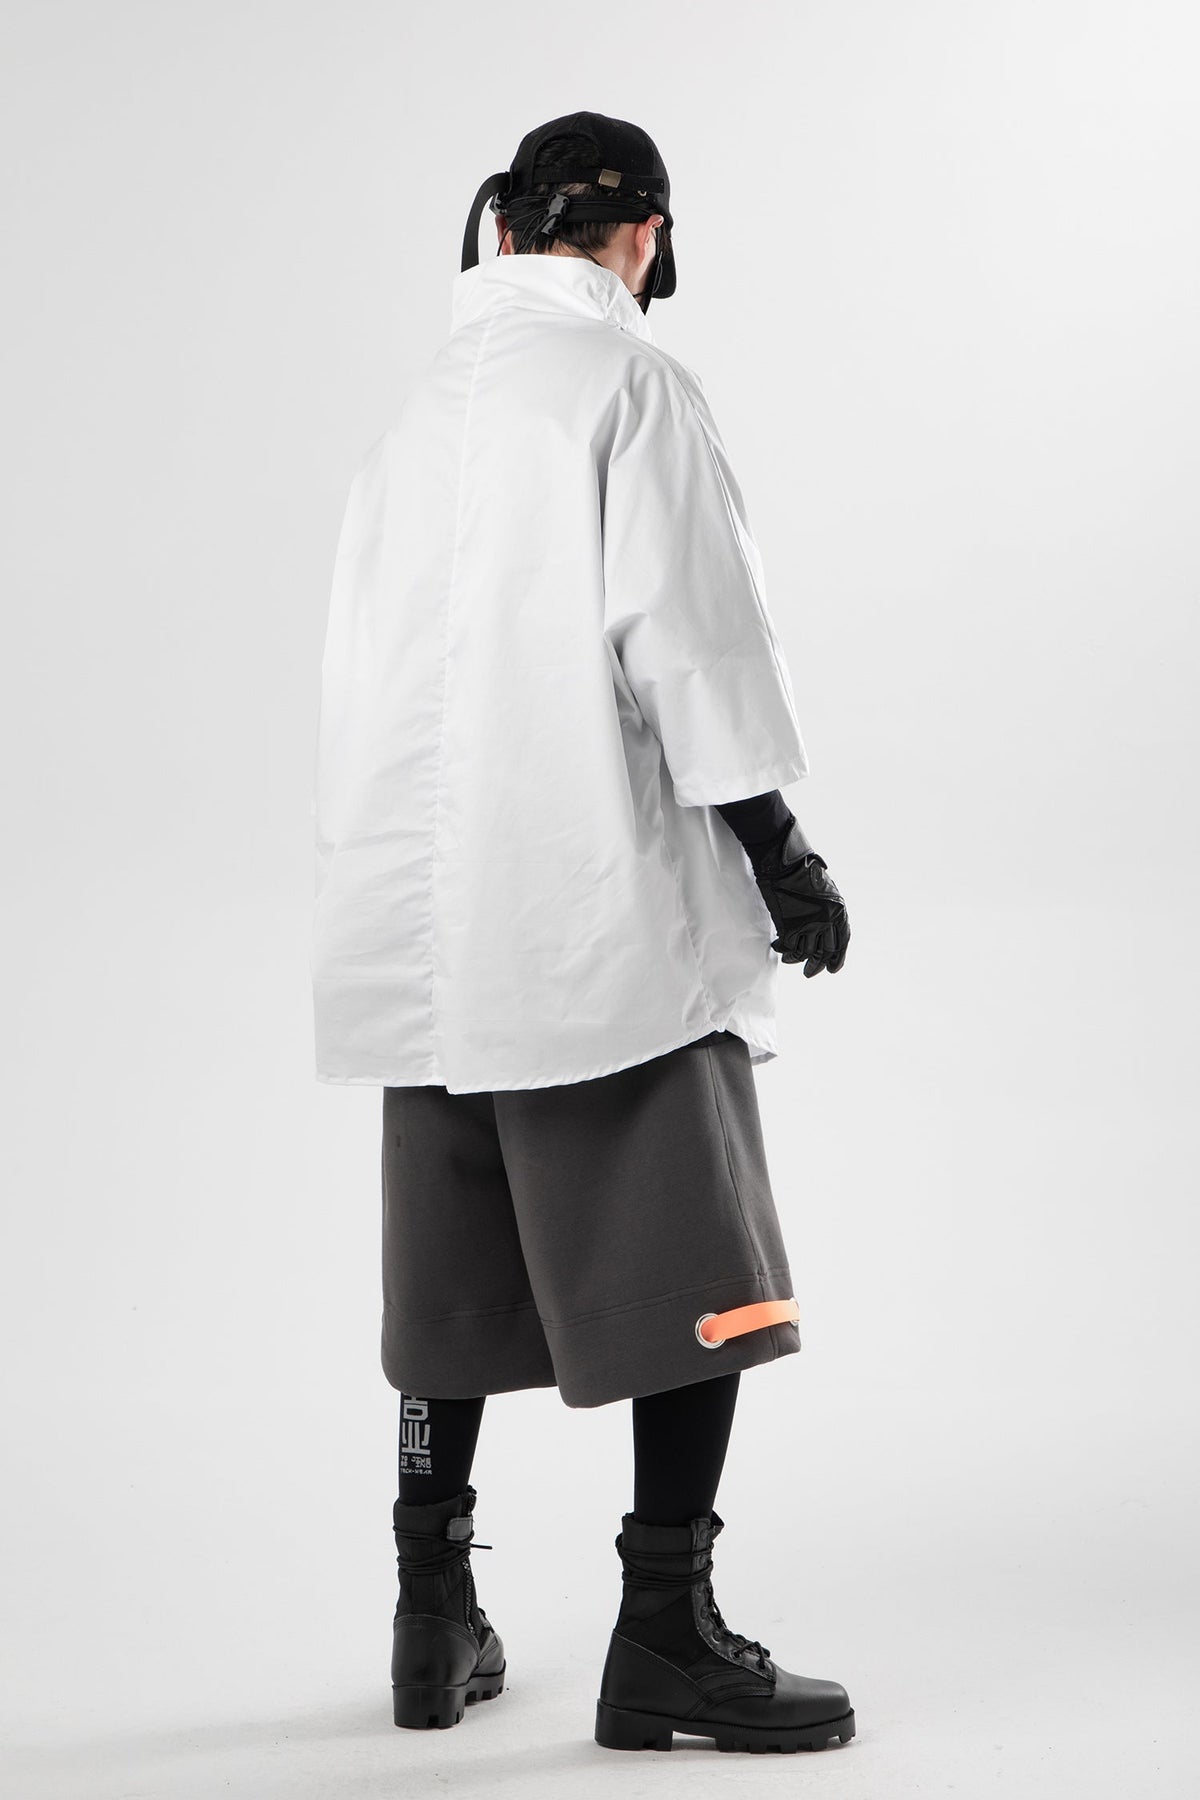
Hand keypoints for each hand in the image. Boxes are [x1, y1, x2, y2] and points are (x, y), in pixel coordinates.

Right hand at [752, 821, 849, 976]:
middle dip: (817, 965)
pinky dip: (785, 952)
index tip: (832, 969)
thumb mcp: (826, 891)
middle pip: (825, 951)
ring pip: (806, 952)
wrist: (785, 864)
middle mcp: (827, 920)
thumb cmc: (803, 872)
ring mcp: (809, 923)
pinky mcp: (790, 925)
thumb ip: (828, 911)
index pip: (843, 942)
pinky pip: (790, 947)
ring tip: (790, 962)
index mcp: (839, 911)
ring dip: (797, 960)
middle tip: (809, 973)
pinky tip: (779, 949)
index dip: (838, 958)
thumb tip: (826, 931)